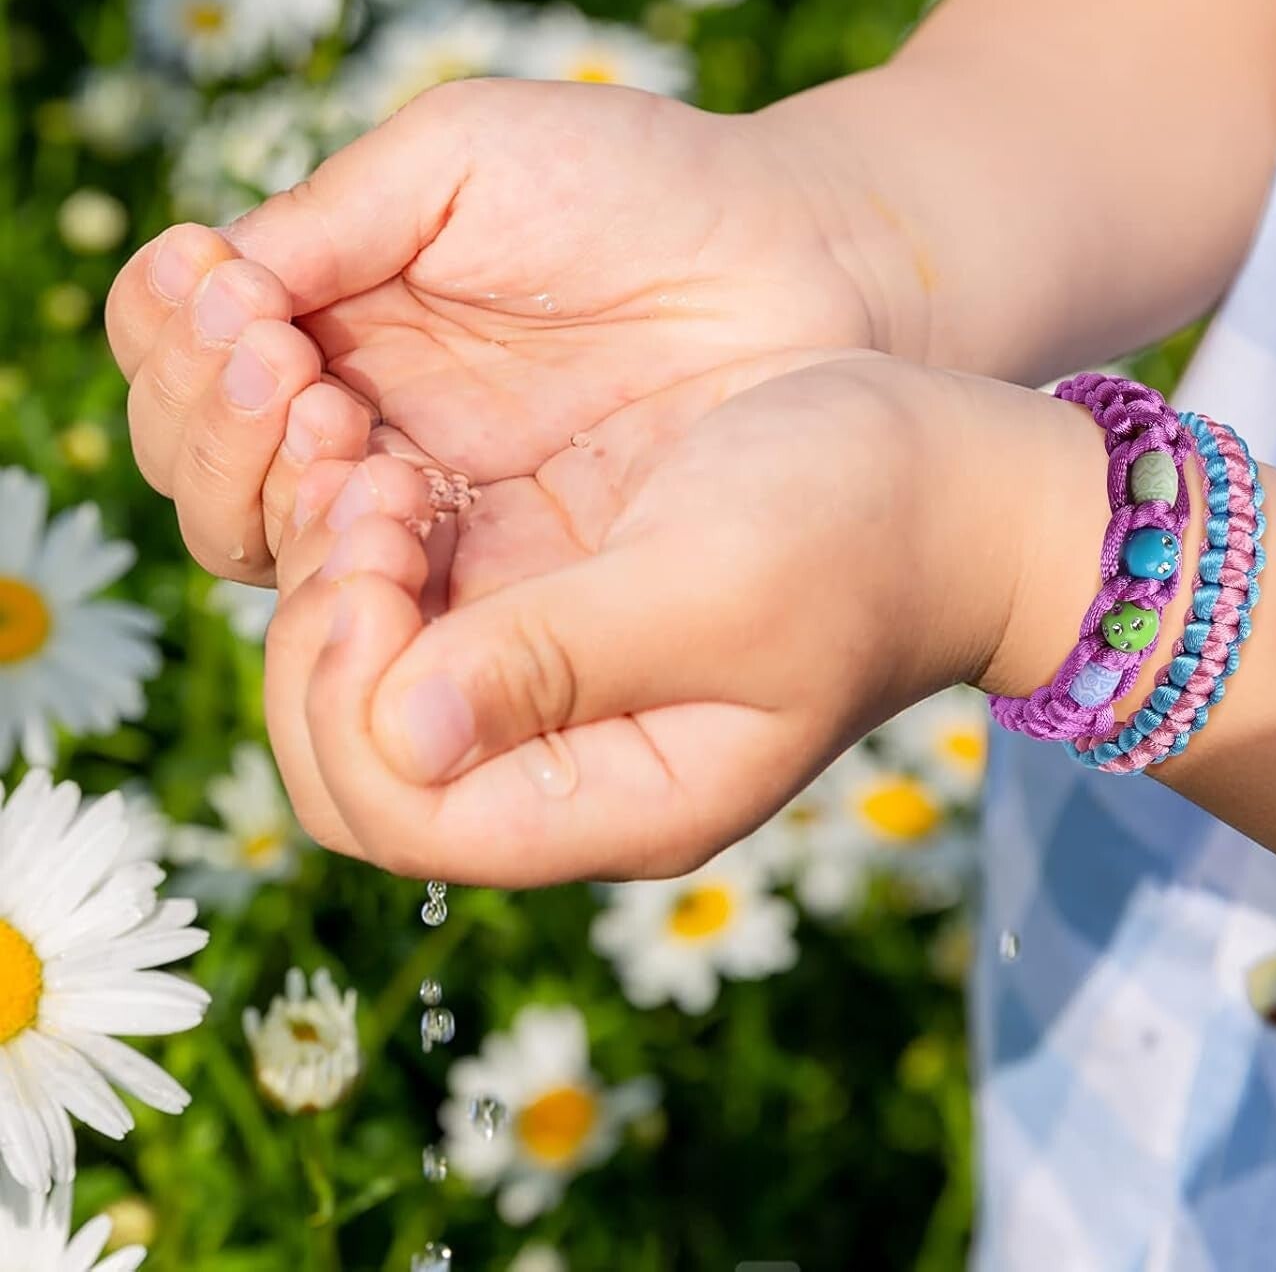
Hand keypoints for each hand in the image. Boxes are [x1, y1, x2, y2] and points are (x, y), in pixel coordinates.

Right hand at [104, 79, 898, 583]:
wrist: (799, 271)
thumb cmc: (642, 187)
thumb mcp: (467, 156)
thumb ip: (331, 218)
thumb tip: (199, 280)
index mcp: (340, 315)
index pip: (185, 358)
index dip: (174, 338)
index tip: (235, 296)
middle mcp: (364, 422)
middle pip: (202, 468)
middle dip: (211, 422)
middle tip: (285, 369)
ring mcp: (430, 511)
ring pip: (269, 547)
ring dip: (263, 489)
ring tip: (335, 423)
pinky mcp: (504, 584)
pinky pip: (384, 605)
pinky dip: (347, 563)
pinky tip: (391, 499)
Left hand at [262, 355, 1031, 882]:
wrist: (950, 483)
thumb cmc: (862, 527)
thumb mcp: (717, 586)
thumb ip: (562, 663)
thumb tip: (397, 732)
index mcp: (618, 798)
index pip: (400, 815)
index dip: (342, 694)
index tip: (379, 547)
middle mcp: (568, 770)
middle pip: (357, 769)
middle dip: (321, 639)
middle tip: (366, 493)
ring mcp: (556, 697)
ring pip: (364, 687)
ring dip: (334, 582)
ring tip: (375, 463)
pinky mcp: (553, 619)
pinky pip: (409, 615)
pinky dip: (371, 546)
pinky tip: (401, 464)